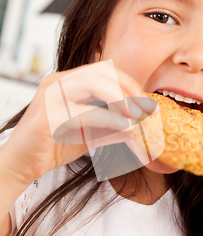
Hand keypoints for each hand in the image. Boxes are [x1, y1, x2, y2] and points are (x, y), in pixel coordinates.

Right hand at [0, 60, 156, 185]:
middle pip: (101, 72)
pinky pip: (84, 112)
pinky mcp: (47, 116)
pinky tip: (125, 128)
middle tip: (147, 109)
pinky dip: (109, 119)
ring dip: (121, 100)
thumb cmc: (55, 145)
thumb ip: (114, 126)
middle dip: (129, 89)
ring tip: (138, 117)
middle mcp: (58, 82)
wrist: (22, 165)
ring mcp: (50, 96)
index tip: (147, 101)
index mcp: (67, 81)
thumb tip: (142, 125)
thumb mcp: (92, 133)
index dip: (129, 83)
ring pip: (93, 84)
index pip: (104, 70)